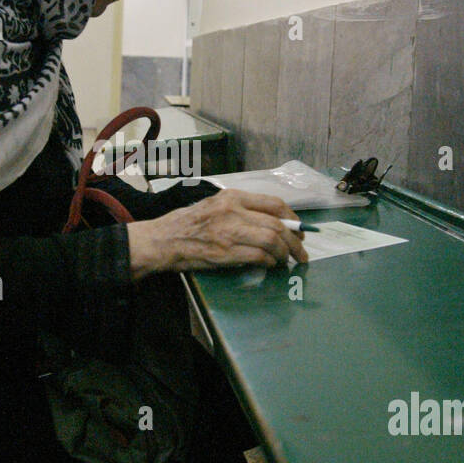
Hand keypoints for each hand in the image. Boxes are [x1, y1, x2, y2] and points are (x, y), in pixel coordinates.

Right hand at [126, 189, 309, 279]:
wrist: (162, 240)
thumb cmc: (187, 224)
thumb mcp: (214, 206)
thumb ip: (240, 211)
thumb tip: (271, 225)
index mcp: (232, 197)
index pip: (274, 204)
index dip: (293, 219)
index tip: (299, 230)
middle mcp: (233, 211)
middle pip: (277, 225)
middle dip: (295, 242)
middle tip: (301, 253)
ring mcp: (230, 231)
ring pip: (272, 240)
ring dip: (284, 254)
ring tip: (286, 262)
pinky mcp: (226, 252)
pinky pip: (259, 256)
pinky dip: (270, 262)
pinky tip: (270, 265)